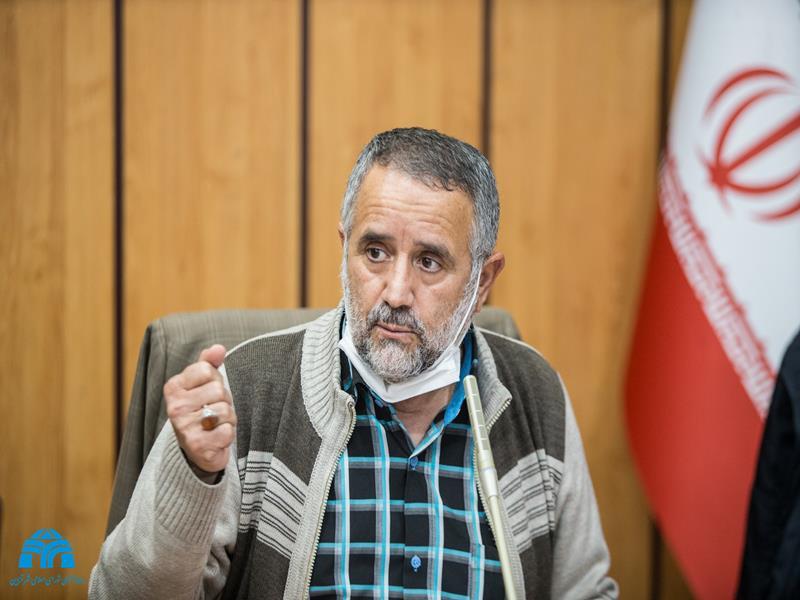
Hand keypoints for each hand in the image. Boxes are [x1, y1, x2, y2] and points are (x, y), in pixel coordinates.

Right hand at [163, 344, 235, 474]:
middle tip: (213, 410)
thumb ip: (209, 363)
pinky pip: (227, 431)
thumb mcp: (202, 383)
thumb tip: (218, 348)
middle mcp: (175, 407)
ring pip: (225, 411)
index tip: (207, 392)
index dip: (215, 380)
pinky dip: (228, 434)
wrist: (198, 448)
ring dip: (228, 418)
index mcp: (173, 387)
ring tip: (215, 424)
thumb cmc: (201, 410)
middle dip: (224, 401)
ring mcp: (184, 427)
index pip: (208, 370)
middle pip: (219, 391)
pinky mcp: (197, 445)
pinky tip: (216, 438)